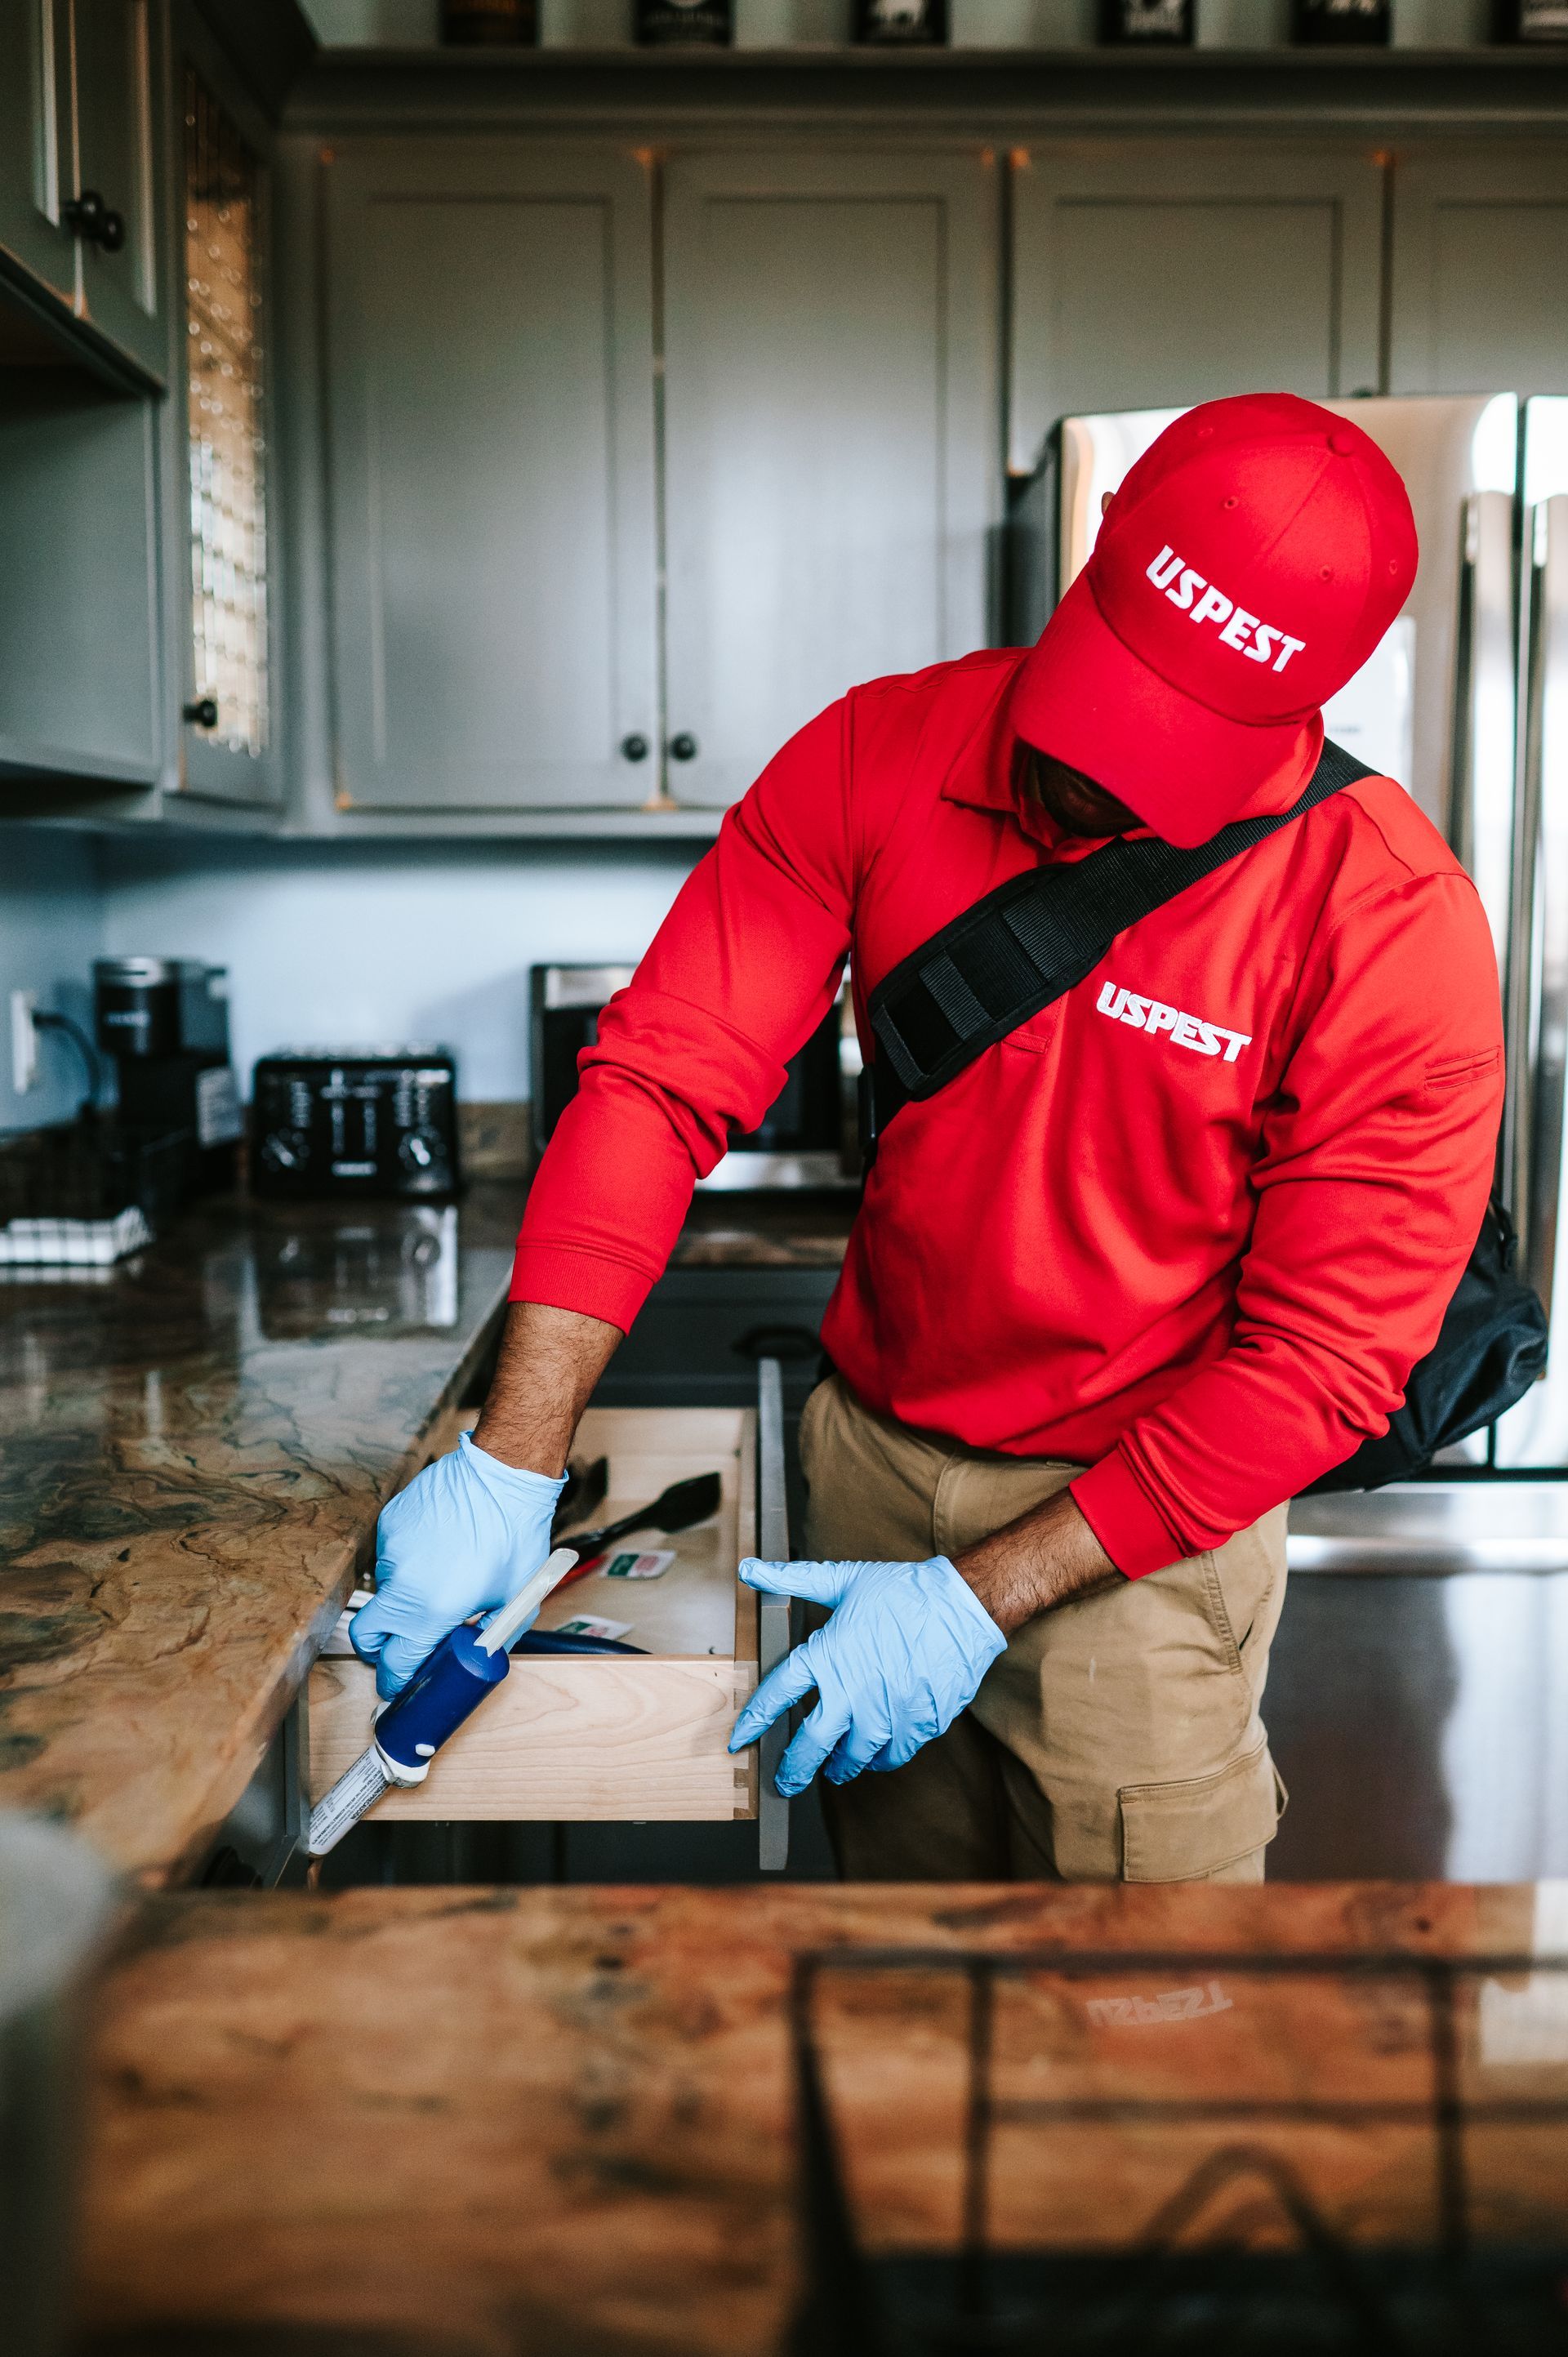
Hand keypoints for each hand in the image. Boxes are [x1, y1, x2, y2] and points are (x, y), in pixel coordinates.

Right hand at [350, 1431, 565, 1697]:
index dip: (397, 1682)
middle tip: (404, 1647)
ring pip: (383, 1592)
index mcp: (431, 1610)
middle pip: (365, 1635)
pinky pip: (391, 1557)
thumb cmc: (516, 1535)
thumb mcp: (515, 1601)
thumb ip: (487, 1638)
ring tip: (444, 1576)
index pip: (395, 1664)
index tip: (402, 1684)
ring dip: (404, 1597)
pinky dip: (409, 1562)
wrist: (504, 1473)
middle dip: (379, 1649)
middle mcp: (401, 1583)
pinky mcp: (389, 1524)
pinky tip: (440, 1546)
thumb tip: (469, 1656)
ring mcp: (390, 1551)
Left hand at [727, 1557, 1005, 1797]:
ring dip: (841, 1765)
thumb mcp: (843, 1579)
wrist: (962, 1605)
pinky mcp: (919, 1724)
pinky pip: (893, 1755)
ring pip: (854, 1757)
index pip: (778, 1695)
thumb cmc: (903, 1591)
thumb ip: (792, 1579)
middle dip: (793, 1769)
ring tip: (834, 1768)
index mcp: (828, 1656)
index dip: (754, 1720)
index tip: (740, 1739)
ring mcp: (887, 1712)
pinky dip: (880, 1759)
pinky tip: (876, 1754)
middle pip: (811, 1744)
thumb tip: (749, 1568)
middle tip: (784, 1783)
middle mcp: (853, 1691)